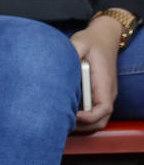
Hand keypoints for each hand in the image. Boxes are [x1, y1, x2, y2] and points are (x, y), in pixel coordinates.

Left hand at [71, 15, 121, 131]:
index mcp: (104, 82)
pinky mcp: (98, 94)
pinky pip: (94, 112)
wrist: (104, 37)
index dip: (89, 117)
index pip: (103, 108)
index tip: (72, 115)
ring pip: (98, 119)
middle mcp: (107, 92)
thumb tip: (56, 63)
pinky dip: (82, 119)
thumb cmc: (92, 41)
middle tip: (61, 123)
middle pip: (101, 120)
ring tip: (61, 122)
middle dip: (83, 127)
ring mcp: (104, 94)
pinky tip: (64, 114)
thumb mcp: (80, 42)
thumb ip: (71, 52)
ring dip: (82, 125)